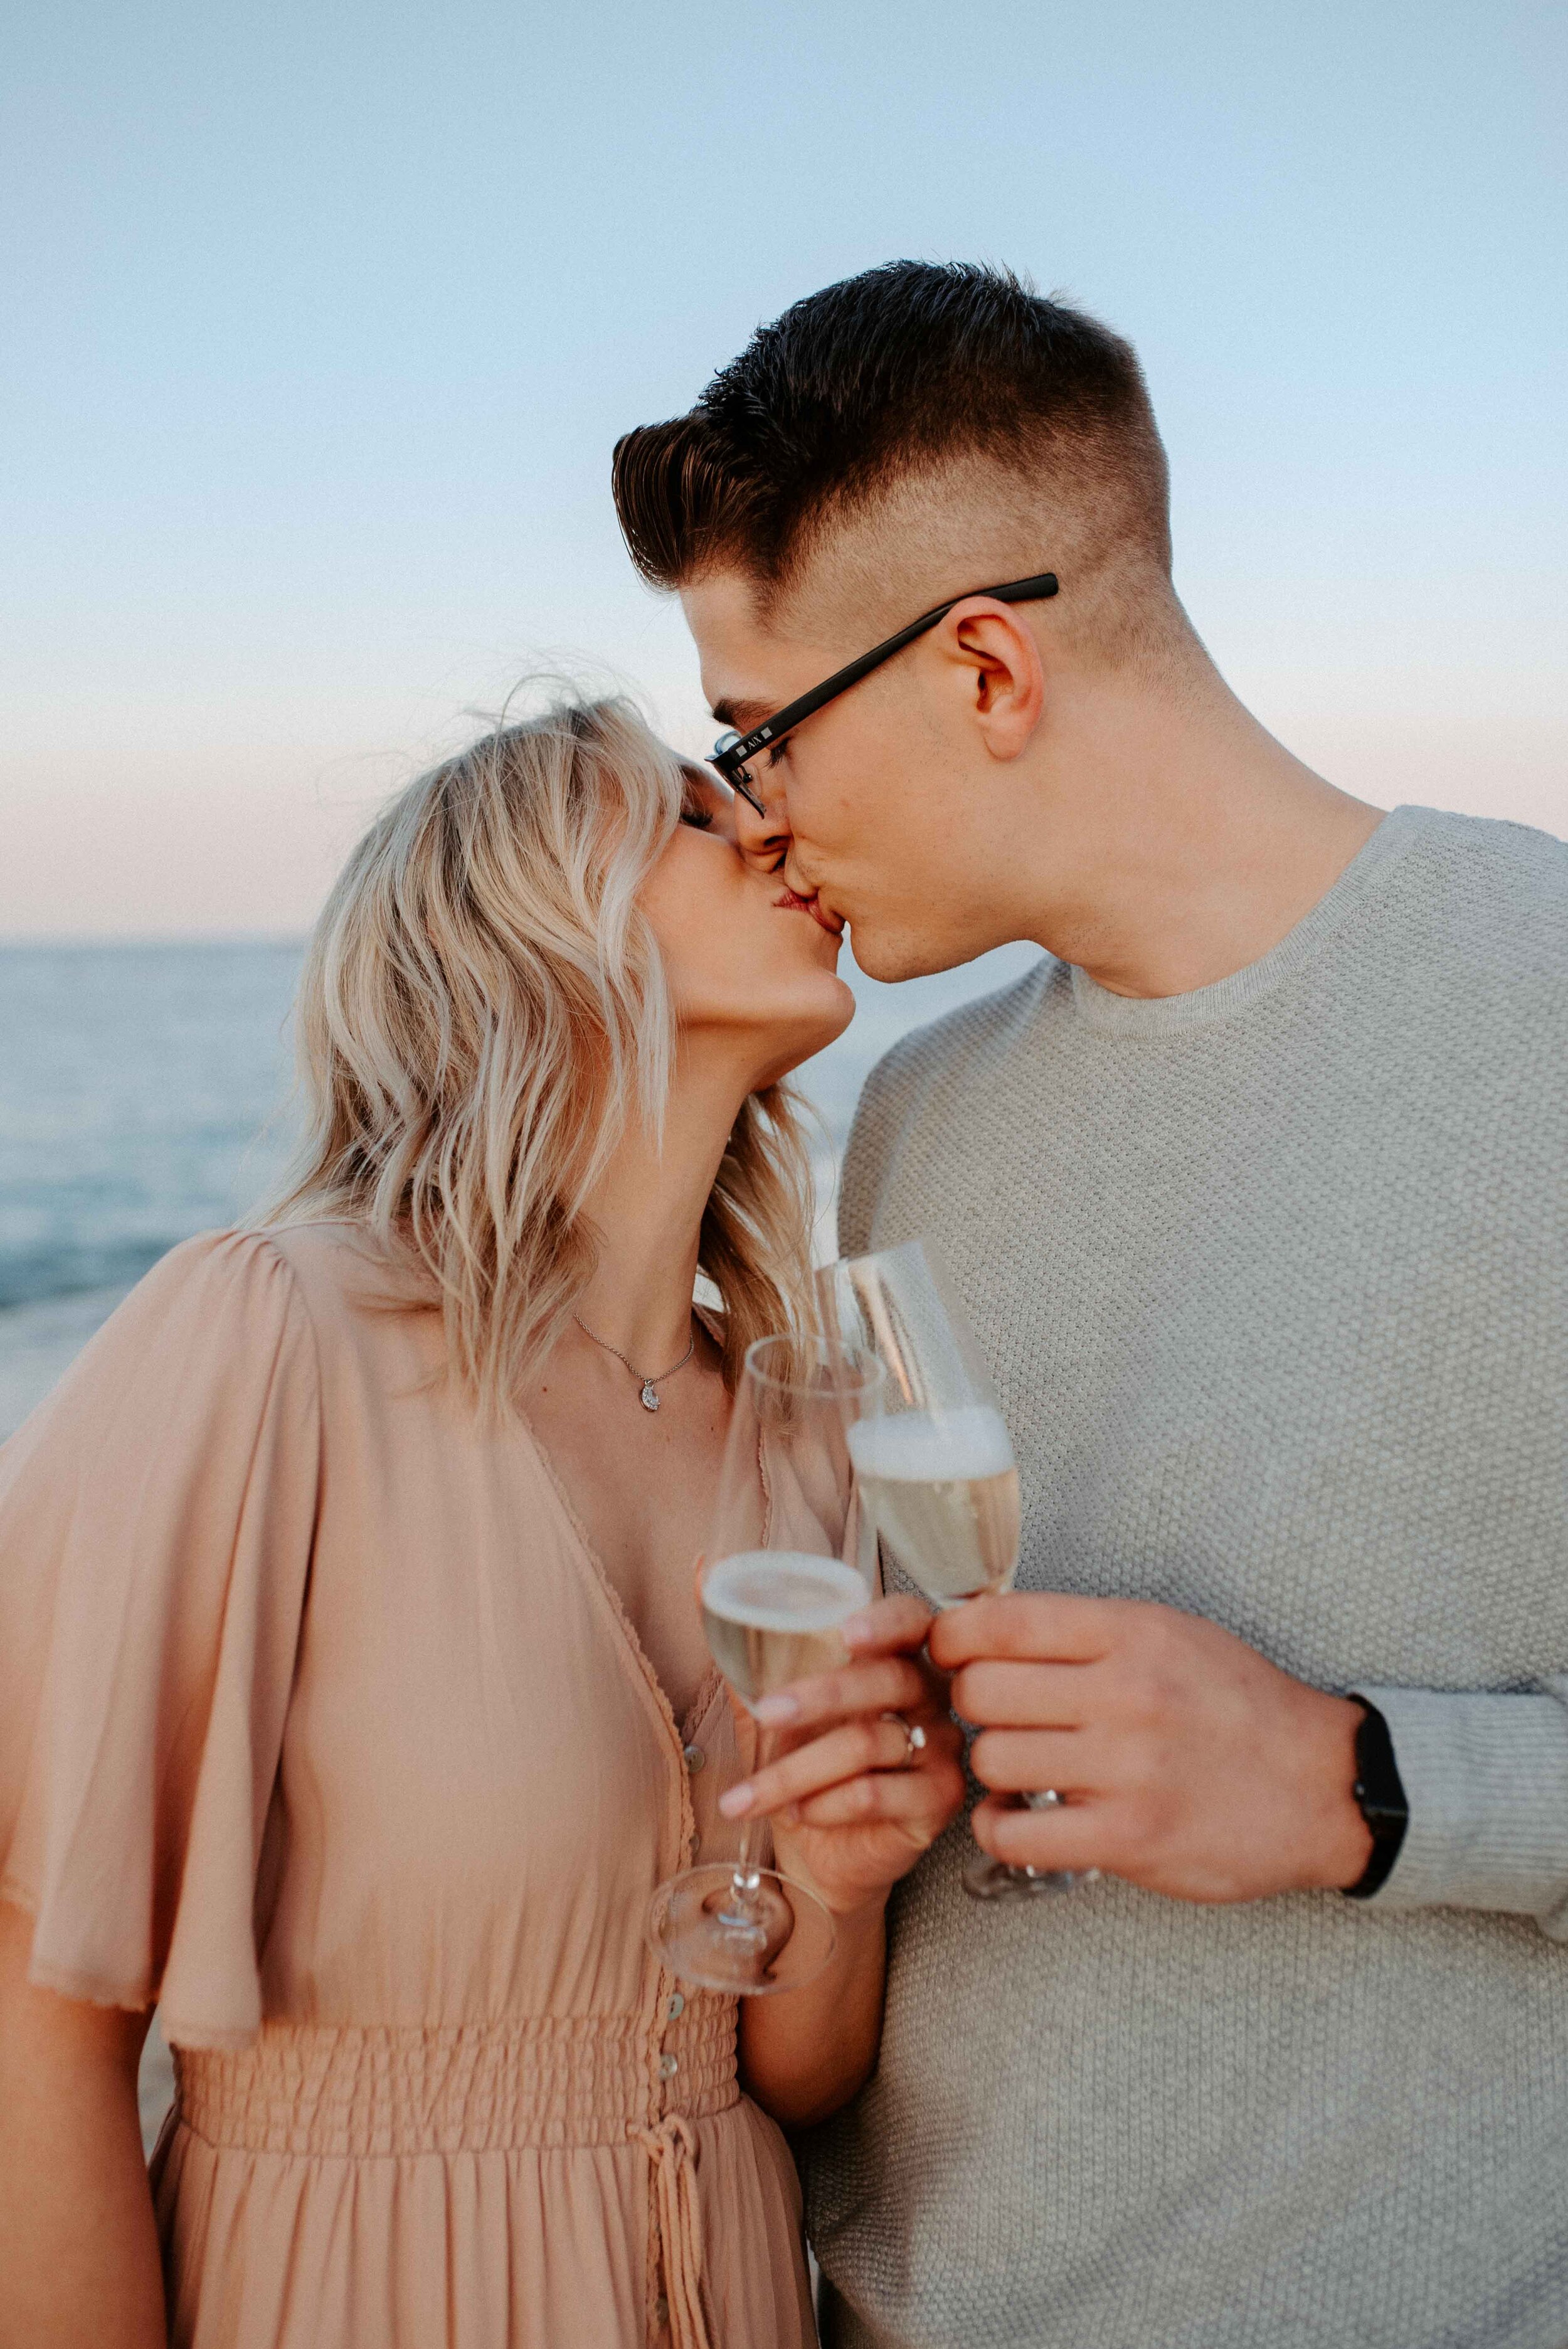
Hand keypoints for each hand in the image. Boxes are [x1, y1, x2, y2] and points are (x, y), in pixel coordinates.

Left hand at [718, 1595, 965, 1917]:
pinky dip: (825, 1805)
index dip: (884, 1622)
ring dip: (796, 1770)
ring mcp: (940, 1748)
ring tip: (750, 1794)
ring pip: (868, 1743)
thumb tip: (701, 1569)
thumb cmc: (802, 1762)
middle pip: (885, 1680)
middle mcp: (928, 1696)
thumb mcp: (769, 1700)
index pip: (911, 1619)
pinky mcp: (937, 1801)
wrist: (820, 1853)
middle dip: (817, 1697)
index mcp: (896, 1656)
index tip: (845, 1633)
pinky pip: (876, 1793)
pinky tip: (798, 1813)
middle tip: (765, 1714)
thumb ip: (744, 1642)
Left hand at [928, 1593, 1371, 1902]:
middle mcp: (1126, 1695)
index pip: (1002, 1622)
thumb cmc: (1239, 1705)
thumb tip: (991, 1628)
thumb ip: (1087, 1631)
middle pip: (982, 1692)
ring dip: (990, 1767)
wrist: (1321, 1785)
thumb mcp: (1172, 1634)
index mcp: (1132, 1634)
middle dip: (970, 1704)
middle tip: (992, 1716)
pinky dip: (999, 1829)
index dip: (954, 1639)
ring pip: (991, 1760)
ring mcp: (1127, 1771)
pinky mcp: (1129, 1839)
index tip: (951, 1654)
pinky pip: (1015, 1835)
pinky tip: (1018, 1819)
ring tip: (1018, 1767)